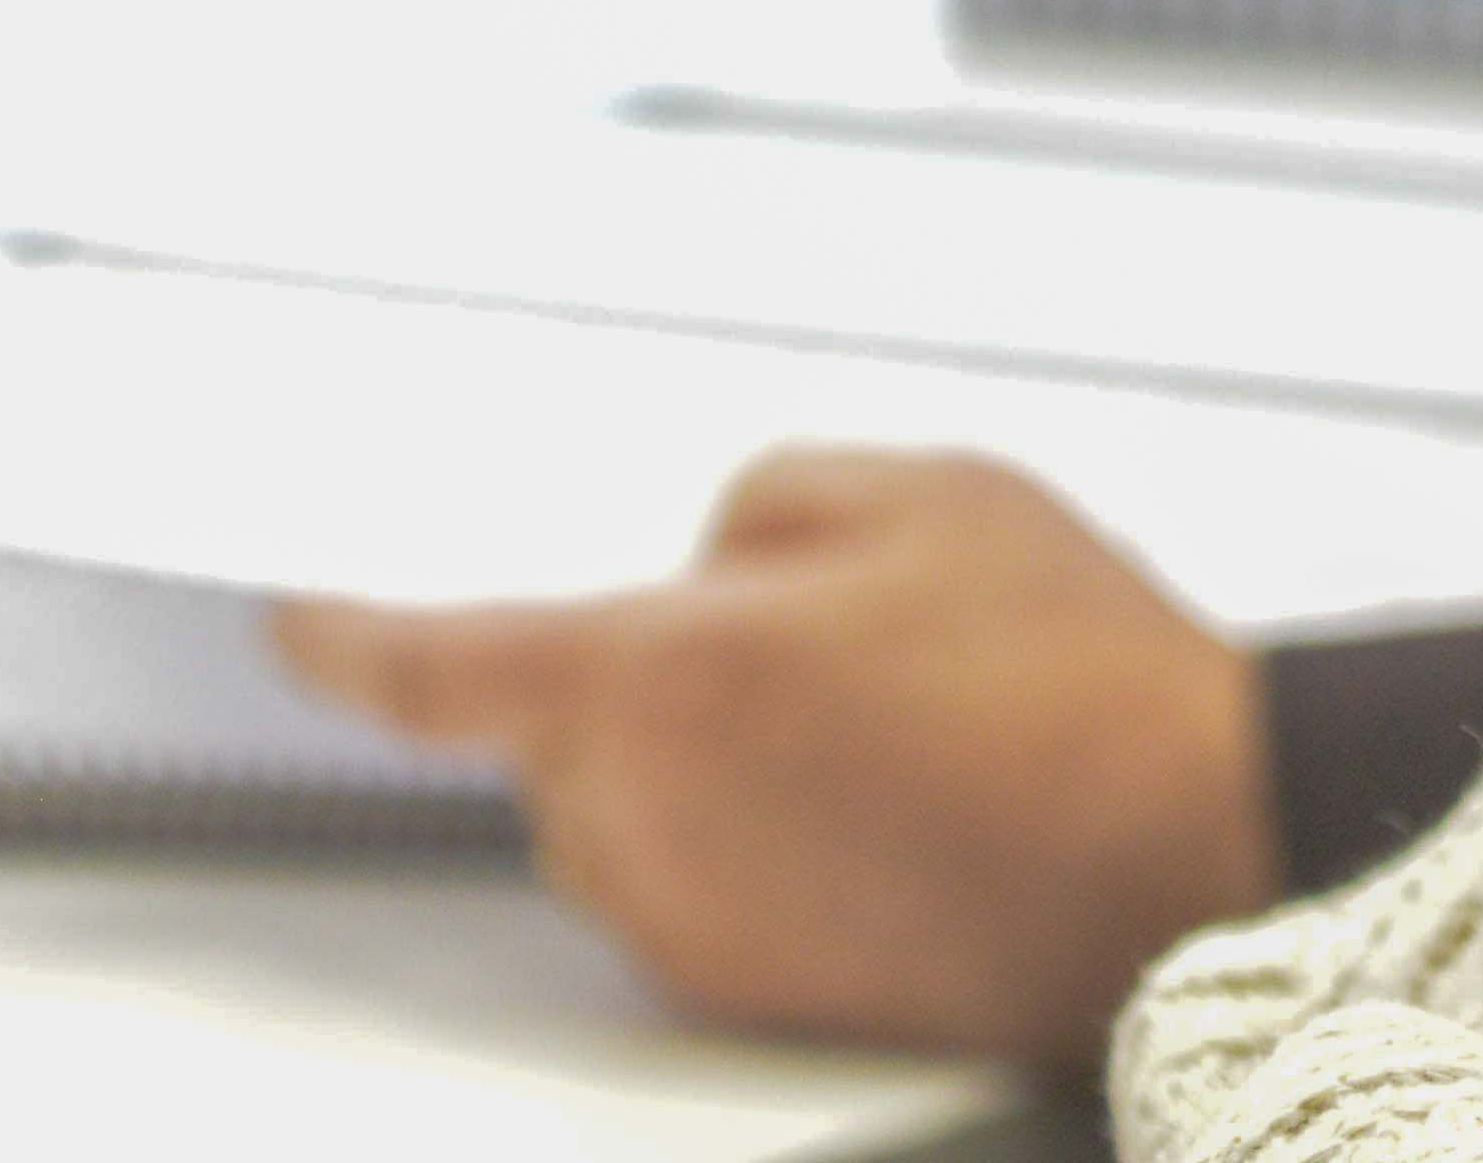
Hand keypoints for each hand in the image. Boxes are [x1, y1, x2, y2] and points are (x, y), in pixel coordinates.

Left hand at [269, 448, 1277, 1065]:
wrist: (1183, 847)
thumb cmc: (1075, 675)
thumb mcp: (932, 492)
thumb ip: (769, 498)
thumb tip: (711, 553)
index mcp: (655, 677)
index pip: (428, 664)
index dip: (344, 635)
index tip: (298, 620)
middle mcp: (640, 817)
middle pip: (552, 738)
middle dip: (636, 680)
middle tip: (801, 640)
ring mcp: (689, 920)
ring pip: (621, 818)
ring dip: (693, 767)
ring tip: (878, 726)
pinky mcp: (745, 991)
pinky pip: (691, 892)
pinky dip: (750, 844)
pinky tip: (887, 801)